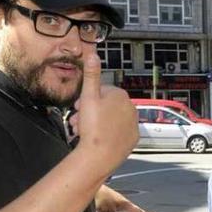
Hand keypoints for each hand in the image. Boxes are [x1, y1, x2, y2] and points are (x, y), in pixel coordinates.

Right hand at [73, 48, 138, 175]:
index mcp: (121, 96)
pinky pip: (118, 132)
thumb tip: (94, 55)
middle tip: (78, 121)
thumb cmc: (93, 127)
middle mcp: (131, 108)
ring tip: (84, 131)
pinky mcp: (133, 139)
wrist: (99, 156)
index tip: (78, 106)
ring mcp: (133, 124)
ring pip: (111, 119)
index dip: (87, 99)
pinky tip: (98, 138)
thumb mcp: (88, 97)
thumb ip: (92, 75)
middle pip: (106, 106)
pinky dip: (109, 134)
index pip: (102, 92)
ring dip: (97, 123)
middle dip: (90, 112)